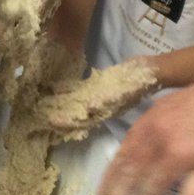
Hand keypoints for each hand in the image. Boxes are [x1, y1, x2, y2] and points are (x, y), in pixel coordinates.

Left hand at [39, 58, 158, 138]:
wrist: (151, 71)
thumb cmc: (140, 82)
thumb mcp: (124, 91)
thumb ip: (107, 99)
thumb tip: (89, 107)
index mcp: (107, 112)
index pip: (84, 121)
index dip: (69, 123)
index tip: (53, 122)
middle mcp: (101, 108)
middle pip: (77, 115)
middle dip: (61, 115)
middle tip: (42, 115)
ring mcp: (100, 96)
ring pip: (76, 103)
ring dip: (61, 104)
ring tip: (44, 102)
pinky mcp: (99, 85)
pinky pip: (81, 90)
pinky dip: (69, 89)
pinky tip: (56, 88)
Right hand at [98, 77, 193, 194]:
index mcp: (178, 155)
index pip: (153, 185)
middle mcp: (160, 139)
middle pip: (133, 170)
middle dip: (119, 192)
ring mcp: (154, 122)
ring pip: (127, 151)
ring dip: (112, 173)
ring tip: (102, 190)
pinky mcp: (154, 110)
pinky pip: (131, 134)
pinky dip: (120, 150)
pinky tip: (117, 159)